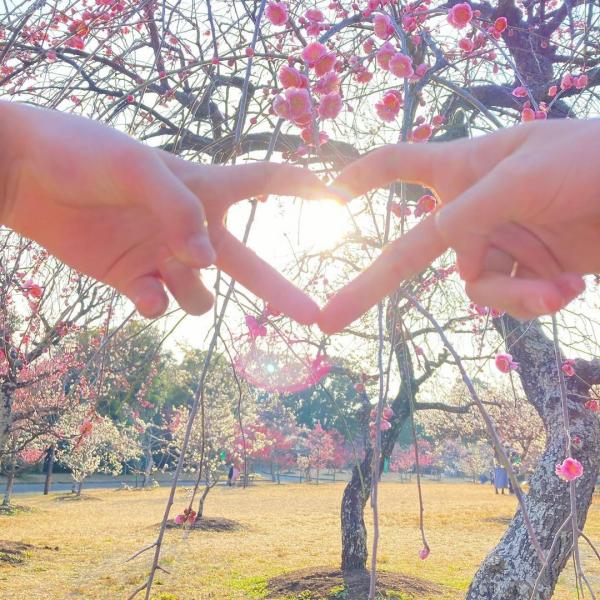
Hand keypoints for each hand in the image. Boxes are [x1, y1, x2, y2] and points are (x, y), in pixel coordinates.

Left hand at [1, 102, 327, 322]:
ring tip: (165, 269)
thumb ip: (179, 211)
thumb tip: (204, 263)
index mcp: (205, 188)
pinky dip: (157, 304)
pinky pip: (161, 305)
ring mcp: (164, 256)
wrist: (26, 176)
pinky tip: (142, 289)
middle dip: (281, 289)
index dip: (303, 189)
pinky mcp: (134, 279)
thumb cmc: (85, 154)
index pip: (267, 181)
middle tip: (313, 315)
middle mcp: (191, 227)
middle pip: (249, 263)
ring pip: (201, 294)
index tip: (338, 200)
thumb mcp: (138, 167)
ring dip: (192, 292)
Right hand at [320, 119, 599, 332]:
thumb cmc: (590, 162)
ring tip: (558, 287)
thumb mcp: (522, 177)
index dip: (361, 178)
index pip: (398, 165)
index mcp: (463, 168)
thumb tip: (445, 256)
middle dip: (372, 285)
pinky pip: (506, 298)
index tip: (328, 196)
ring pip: (474, 284)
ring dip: (513, 293)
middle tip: (329, 321)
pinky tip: (567, 288)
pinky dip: (533, 300)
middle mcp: (473, 207)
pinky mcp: (527, 270)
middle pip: (411, 250)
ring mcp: (499, 241)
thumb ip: (467, 213)